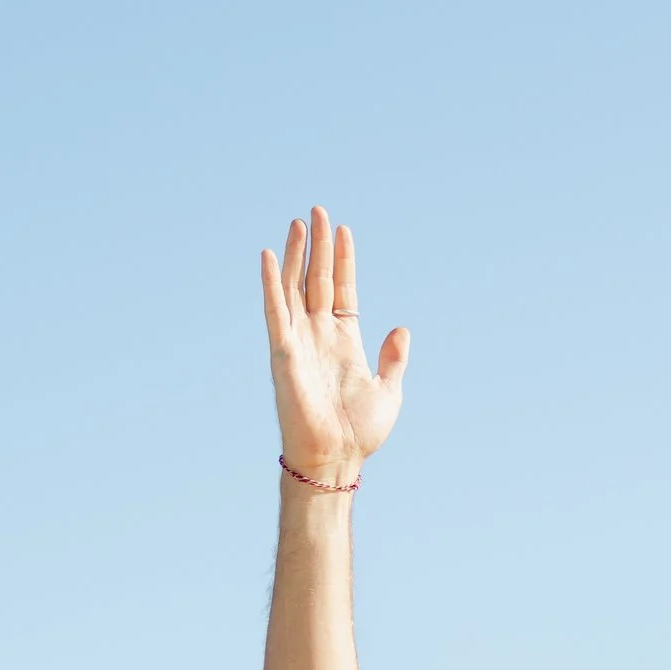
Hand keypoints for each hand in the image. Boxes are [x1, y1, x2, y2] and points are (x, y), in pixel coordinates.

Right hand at [260, 206, 409, 482]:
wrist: (338, 458)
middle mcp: (319, 336)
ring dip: (296, 255)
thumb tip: (402, 329)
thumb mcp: (388, 390)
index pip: (342, 290)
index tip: (344, 230)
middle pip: (318, 280)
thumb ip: (394, 358)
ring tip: (299, 222)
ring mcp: (300, 341)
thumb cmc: (359, 433)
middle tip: (318, 211)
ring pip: (294, 287)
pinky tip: (268, 256)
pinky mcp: (284, 352)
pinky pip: (275, 311)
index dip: (343, 260)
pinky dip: (270, 284)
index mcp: (343, 342)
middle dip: (319, 246)